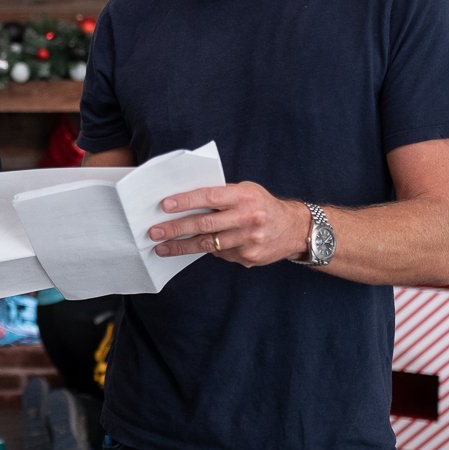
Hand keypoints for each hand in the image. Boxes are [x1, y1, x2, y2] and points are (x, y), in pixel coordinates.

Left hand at [147, 182, 310, 267]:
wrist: (294, 229)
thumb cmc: (262, 205)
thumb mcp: (246, 191)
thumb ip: (221, 195)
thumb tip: (185, 203)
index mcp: (244, 196)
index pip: (209, 196)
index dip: (186, 201)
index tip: (165, 206)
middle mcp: (248, 218)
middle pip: (205, 224)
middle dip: (175, 228)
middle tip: (153, 232)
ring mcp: (249, 240)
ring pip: (208, 244)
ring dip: (181, 246)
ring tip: (161, 247)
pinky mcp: (249, 257)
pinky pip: (220, 254)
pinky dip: (207, 249)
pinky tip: (196, 247)